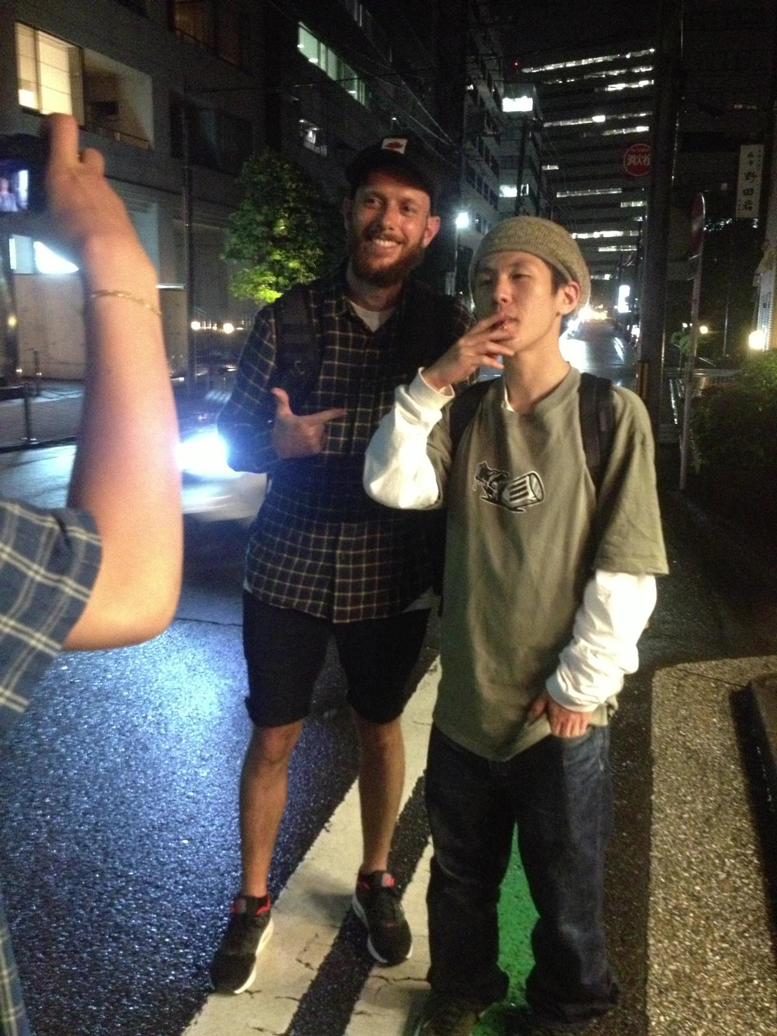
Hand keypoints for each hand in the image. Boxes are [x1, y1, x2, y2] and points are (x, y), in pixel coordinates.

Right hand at [40, 114, 151, 285]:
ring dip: (88, 186)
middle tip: (65, 175)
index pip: (64, 127)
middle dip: (77, 158)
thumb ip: (28, 220)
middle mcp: (89, 175)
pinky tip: (92, 226)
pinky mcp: (122, 210)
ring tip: (76, 209)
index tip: (45, 134)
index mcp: (65, 170)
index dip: (54, 123)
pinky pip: (108, 201)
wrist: (112, 255)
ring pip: (99, 179)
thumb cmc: (71, 236)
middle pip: (88, 151)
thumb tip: (17, 222)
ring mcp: (109, 192)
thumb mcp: (40, 229)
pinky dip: (99, 207)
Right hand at [270, 388, 346, 458]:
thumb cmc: (281, 429)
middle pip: (322, 424)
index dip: (334, 413)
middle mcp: (310, 434)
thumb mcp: (281, 414)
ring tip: (305, 434)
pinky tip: (308, 440)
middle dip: (316, 423)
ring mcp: (313, 443)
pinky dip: (318, 439)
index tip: (345, 411)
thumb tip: (274, 389)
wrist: (279, 450)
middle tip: (304, 426)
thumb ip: (281, 401)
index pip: (323, 416)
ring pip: (323, 432)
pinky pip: (323, 441)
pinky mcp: (315, 450)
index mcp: (304, 423)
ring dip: (318, 432)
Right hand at [422, 313, 517, 390]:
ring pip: (486, 345)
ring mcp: (465, 350)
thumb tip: (497, 351)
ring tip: (512, 352)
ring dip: (500, 348)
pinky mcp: (465, 360)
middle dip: (502, 332)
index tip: (506, 314)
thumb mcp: (469, 356)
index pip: (482, 324)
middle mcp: (466, 340)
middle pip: (487, 333)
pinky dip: (492, 363)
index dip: (493, 318)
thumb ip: (482, 351)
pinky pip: (482, 360)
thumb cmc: (455, 364)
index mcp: (467, 337)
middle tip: (515, 333)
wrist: (439, 373)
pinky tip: (500, 366)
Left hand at [527, 689, 592, 737]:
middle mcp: (567, 721)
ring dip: (572, 732)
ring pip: (575, 734)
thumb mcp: (545, 695)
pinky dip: (581, 730)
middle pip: (566, 735)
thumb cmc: (559, 689)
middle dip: (563, 733)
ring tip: (570, 728)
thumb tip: (530, 717)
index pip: (555, 732)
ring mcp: (577, 720)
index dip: (554, 730)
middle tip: (562, 728)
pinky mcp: (586, 717)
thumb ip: (538, 706)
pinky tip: (579, 726)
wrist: (577, 684)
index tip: (554, 726)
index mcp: (556, 717)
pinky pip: (583, 729)